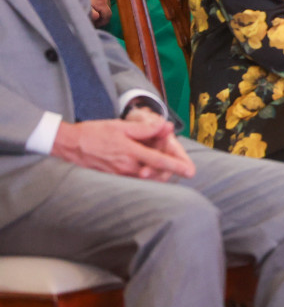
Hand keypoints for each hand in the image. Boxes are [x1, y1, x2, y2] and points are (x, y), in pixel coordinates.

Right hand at [51, 114, 195, 181]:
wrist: (69, 145)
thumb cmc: (94, 133)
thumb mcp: (121, 126)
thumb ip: (145, 129)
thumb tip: (165, 126)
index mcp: (130, 153)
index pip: (159, 160)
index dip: (176, 166)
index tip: (190, 171)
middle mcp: (126, 167)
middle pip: (155, 172)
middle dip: (169, 169)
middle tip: (178, 163)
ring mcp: (119, 175)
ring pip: (146, 177)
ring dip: (157, 172)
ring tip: (165, 164)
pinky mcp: (113, 179)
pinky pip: (134, 179)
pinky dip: (145, 173)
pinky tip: (148, 167)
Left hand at [77, 0, 111, 26]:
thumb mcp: (80, 7)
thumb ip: (90, 14)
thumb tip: (97, 17)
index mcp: (101, 0)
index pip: (108, 15)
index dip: (102, 22)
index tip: (94, 24)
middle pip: (108, 9)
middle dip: (101, 14)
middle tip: (90, 16)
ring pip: (106, 2)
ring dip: (100, 6)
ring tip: (90, 6)